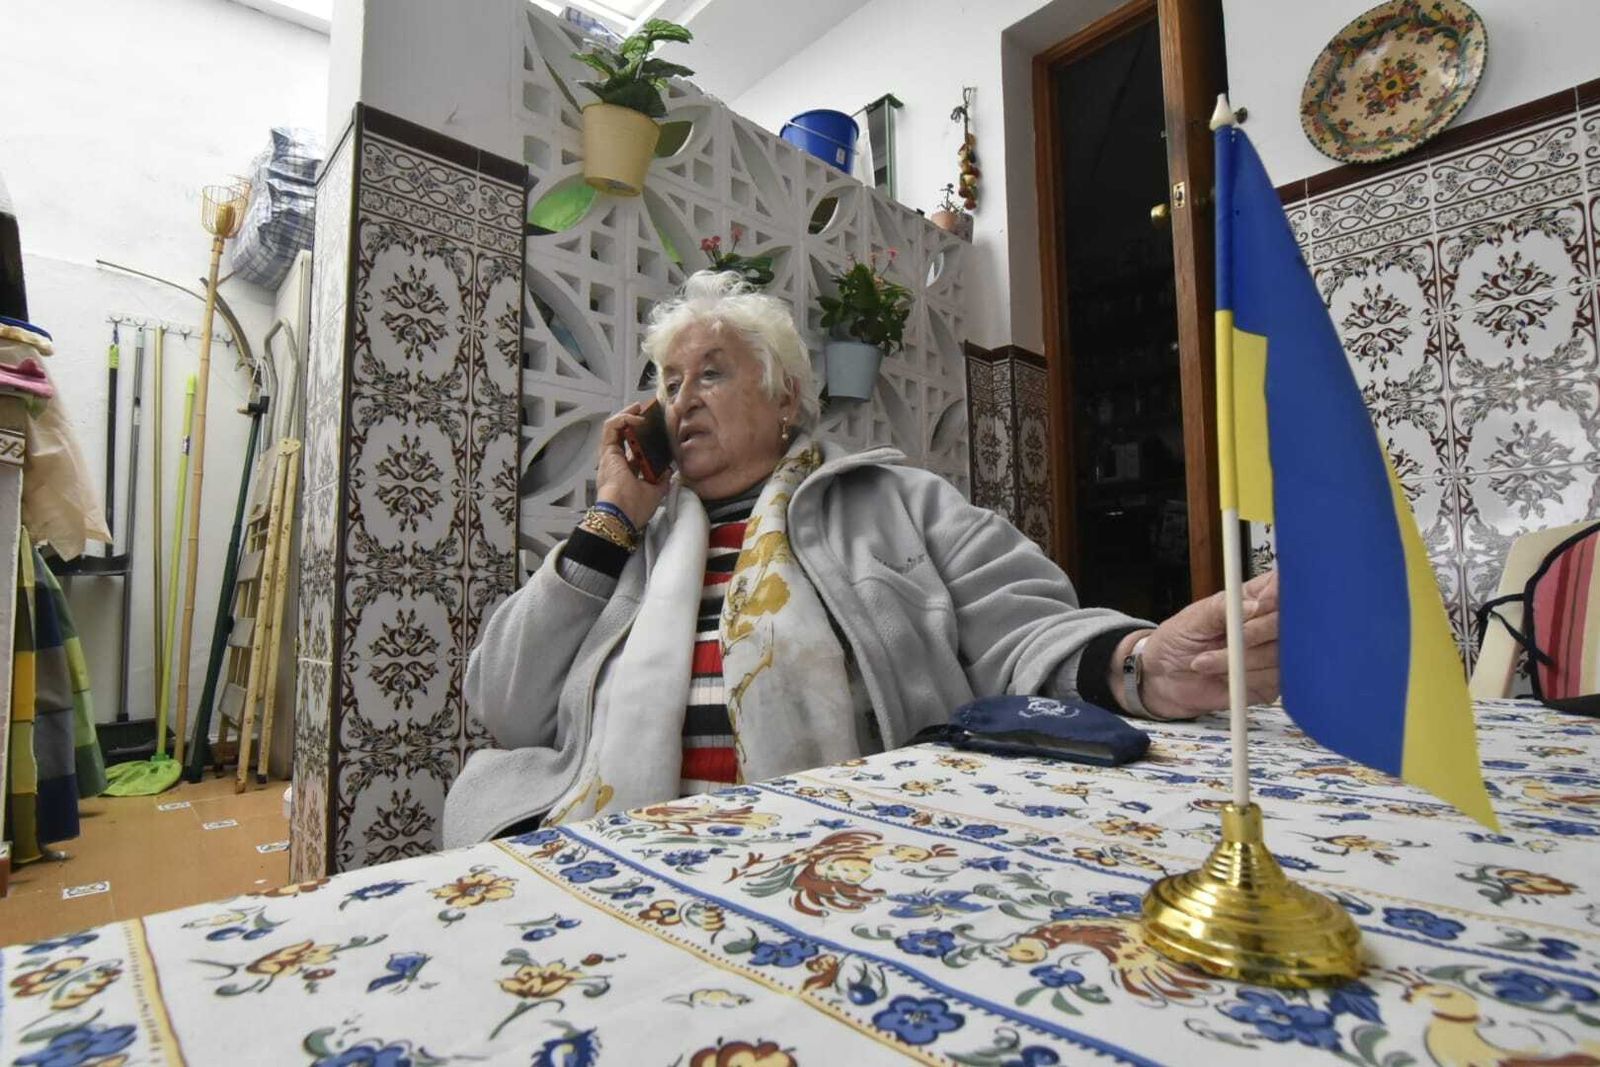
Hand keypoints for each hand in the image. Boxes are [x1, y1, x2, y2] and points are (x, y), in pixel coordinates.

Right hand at [596, 403, 670, 530]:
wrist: (621, 515)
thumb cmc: (634, 509)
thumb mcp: (655, 492)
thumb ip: (662, 480)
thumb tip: (669, 470)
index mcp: (625, 473)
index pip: (633, 448)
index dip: (642, 436)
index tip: (655, 428)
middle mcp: (615, 463)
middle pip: (623, 434)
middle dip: (634, 419)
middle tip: (647, 410)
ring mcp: (609, 456)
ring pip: (614, 427)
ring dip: (628, 414)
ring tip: (641, 407)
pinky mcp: (607, 451)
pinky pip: (611, 427)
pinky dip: (624, 419)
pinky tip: (638, 418)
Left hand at [1129, 570, 1279, 719]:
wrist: (1163, 679)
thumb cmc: (1177, 641)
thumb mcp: (1193, 618)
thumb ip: (1222, 609)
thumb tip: (1252, 605)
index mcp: (1253, 599)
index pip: (1281, 589)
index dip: (1278, 596)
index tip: (1258, 606)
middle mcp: (1268, 626)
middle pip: (1289, 625)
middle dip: (1256, 633)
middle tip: (1228, 638)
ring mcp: (1272, 655)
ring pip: (1280, 656)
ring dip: (1240, 661)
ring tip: (1207, 660)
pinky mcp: (1270, 682)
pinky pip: (1272, 681)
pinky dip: (1245, 679)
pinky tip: (1222, 676)